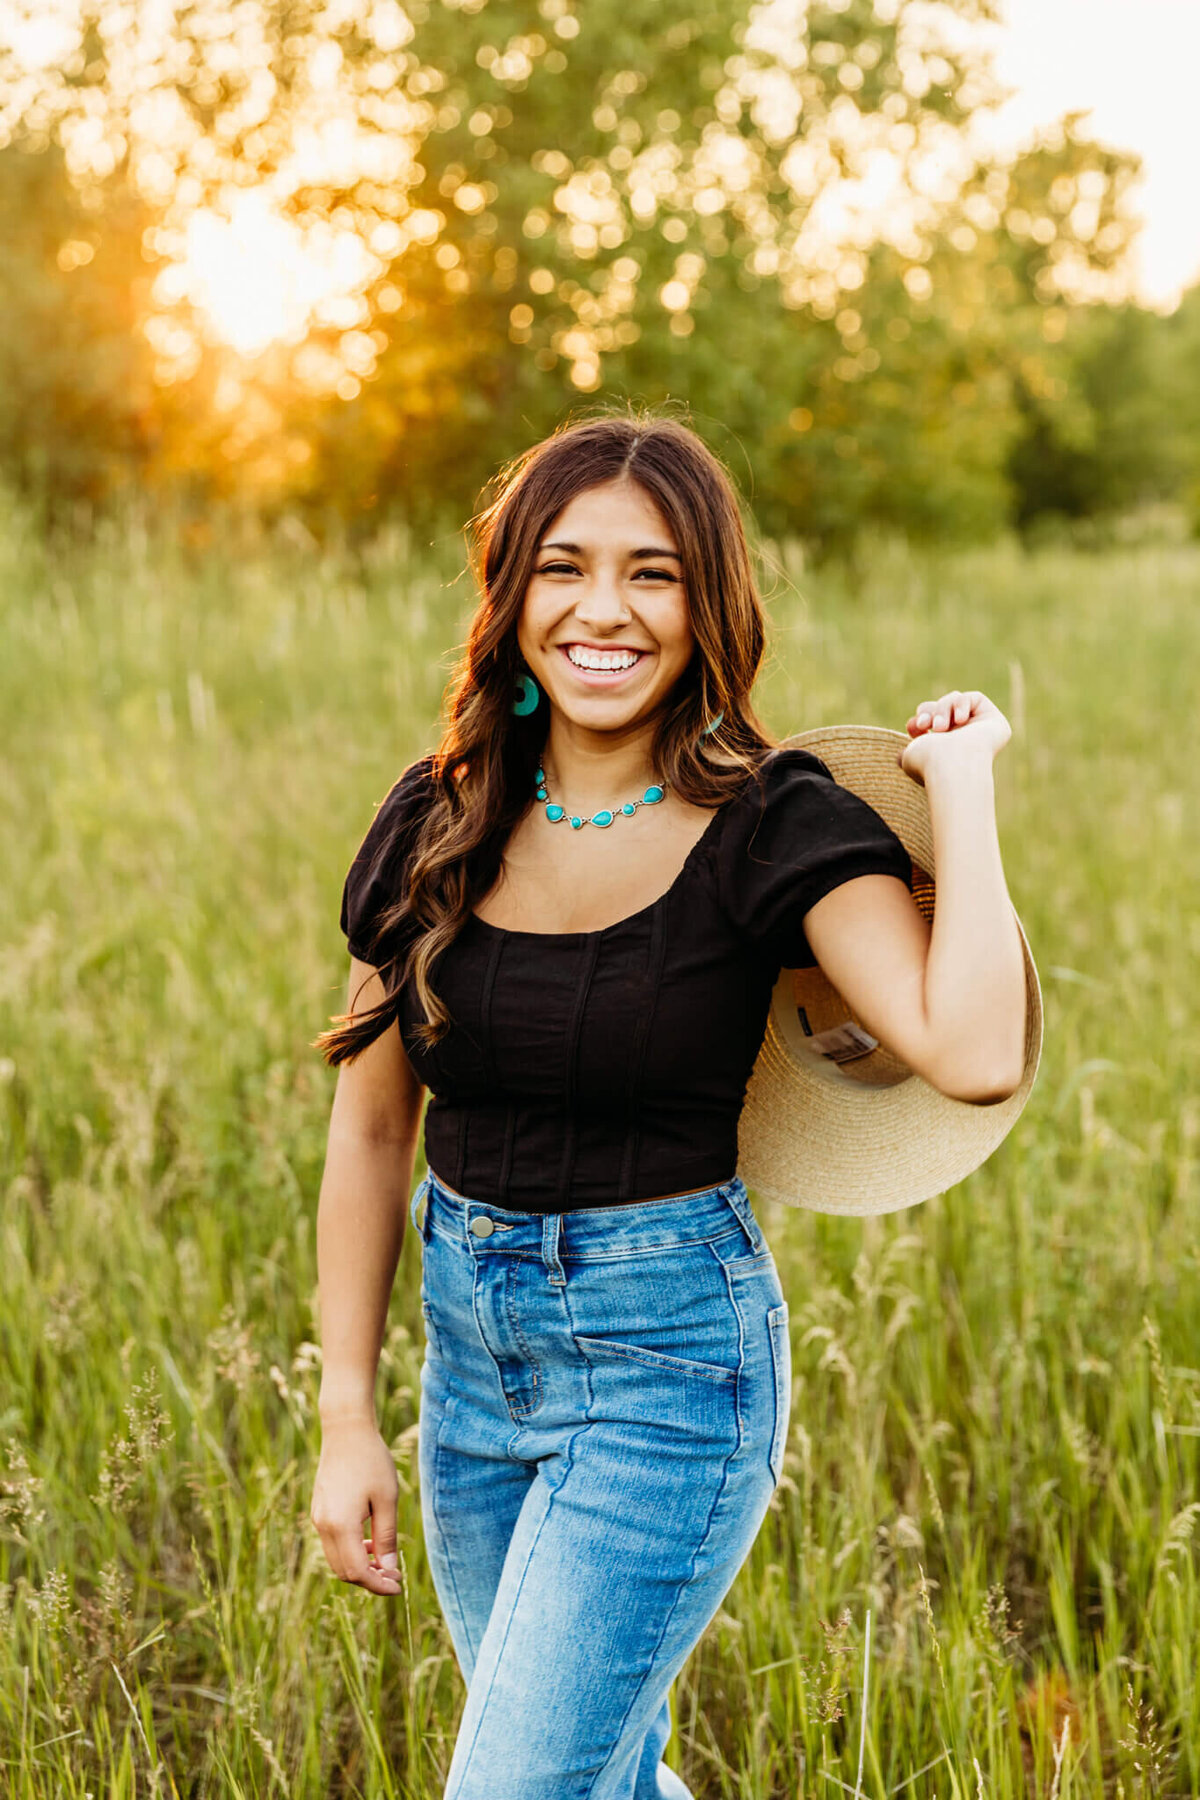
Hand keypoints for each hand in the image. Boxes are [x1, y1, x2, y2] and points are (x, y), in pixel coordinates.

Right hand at [310, 1416, 401, 1596]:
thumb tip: (388, 1570)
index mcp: (340, 1525)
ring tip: (384, 1558)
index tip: (398, 1587)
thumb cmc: (372, 1461)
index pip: (357, 1572)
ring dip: (359, 1566)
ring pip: (336, 1559)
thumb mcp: (387, 1499)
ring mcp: (318, 1518)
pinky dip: (350, 1550)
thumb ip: (386, 1537)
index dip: (378, 1585)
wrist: (346, 1430)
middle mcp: (323, 1526)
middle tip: (395, 1574)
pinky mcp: (319, 1510)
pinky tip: (370, 1541)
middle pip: (344, 1571)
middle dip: (369, 1579)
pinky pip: (332, 1543)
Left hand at [898, 689, 1010, 786]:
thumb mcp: (910, 755)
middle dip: (932, 711)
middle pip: (944, 707)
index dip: (922, 717)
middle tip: (926, 725)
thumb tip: (899, 757)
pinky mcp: (995, 723)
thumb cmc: (929, 763)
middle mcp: (964, 741)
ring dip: (944, 709)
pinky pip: (974, 698)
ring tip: (940, 727)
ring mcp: (980, 733)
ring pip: (955, 702)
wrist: (951, 765)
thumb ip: (908, 751)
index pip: (933, 722)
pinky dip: (962, 704)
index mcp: (945, 751)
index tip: (914, 727)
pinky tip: (961, 719)